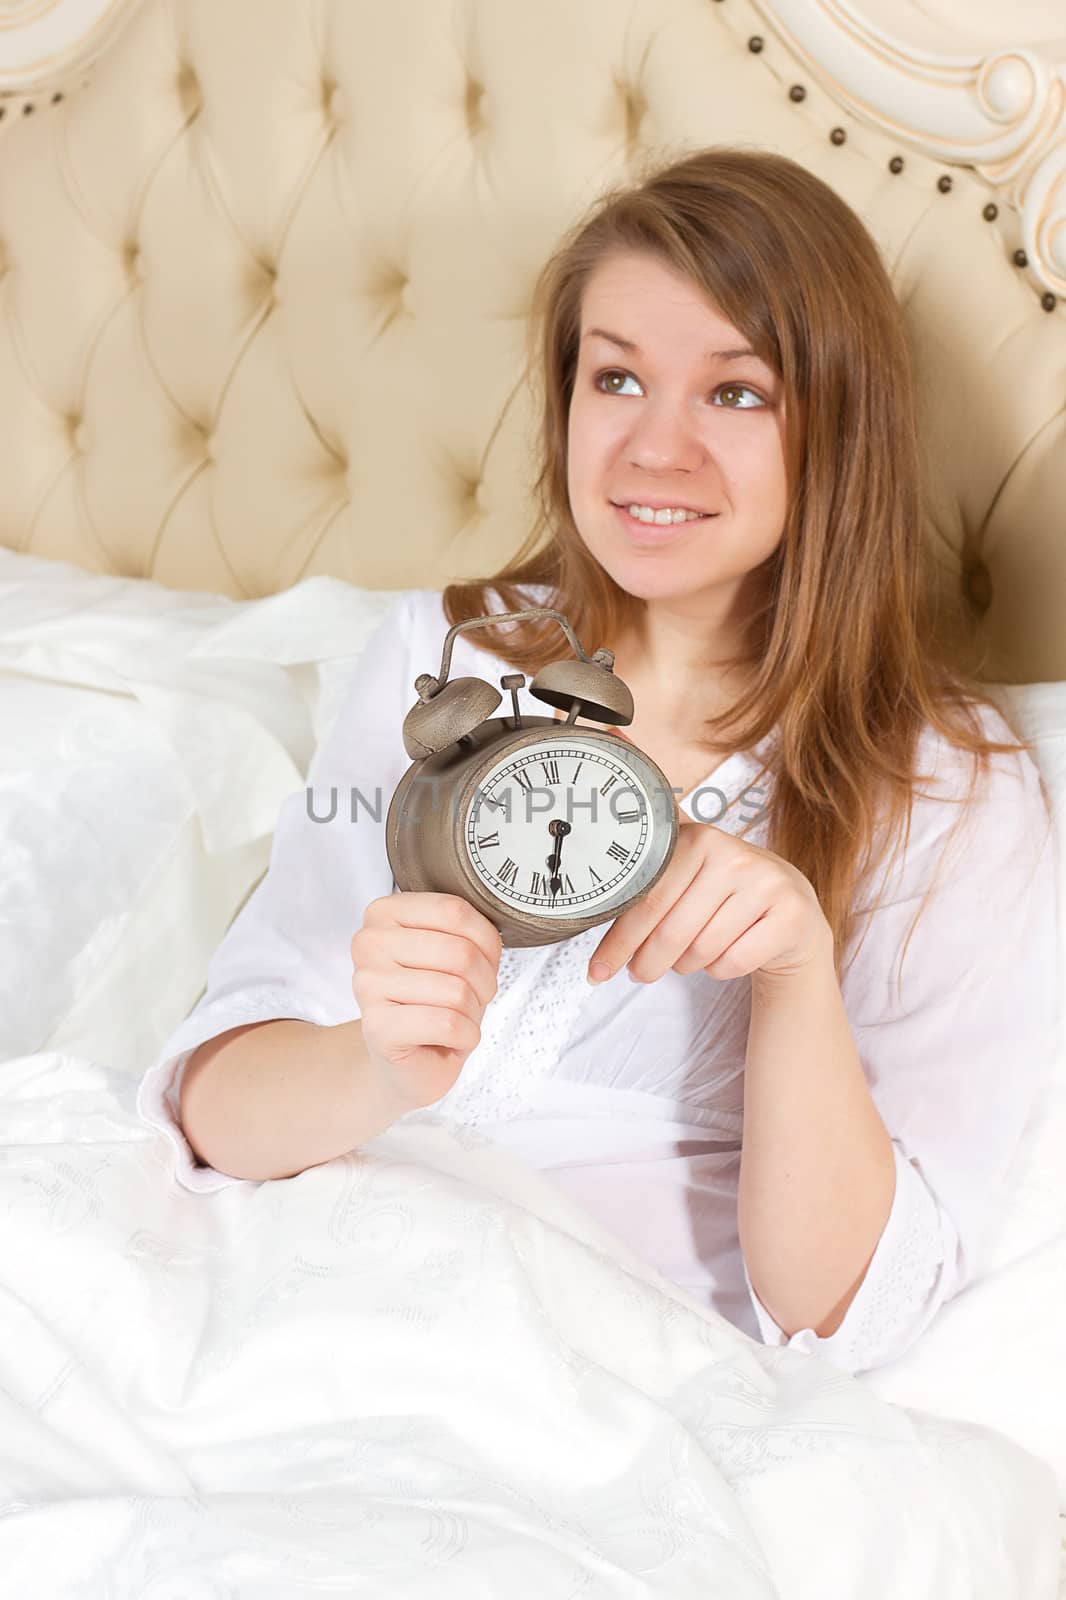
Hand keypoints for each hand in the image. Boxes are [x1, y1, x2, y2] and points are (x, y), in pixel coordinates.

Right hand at [351, 892, 502, 1111]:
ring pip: (457, 990)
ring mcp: (368, 985)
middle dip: (484, 982)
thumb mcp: (453, 952)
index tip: (483, 960)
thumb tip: (495, 930)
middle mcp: (369, 943)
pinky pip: (448, 1024)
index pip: (455, 910)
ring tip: (458, 1018)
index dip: (487, 940)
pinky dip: (466, 1036)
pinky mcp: (377, 1027)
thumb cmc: (434, 1001)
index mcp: (384, 912)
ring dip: (473, 1012)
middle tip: (472, 997)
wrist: (407, 1060)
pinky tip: (451, 1039)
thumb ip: (466, 931)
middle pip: (460, 952)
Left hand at [587, 818, 830, 985]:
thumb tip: (593, 865)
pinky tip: (724, 956)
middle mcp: (734, 855)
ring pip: (702, 949)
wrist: (791, 914)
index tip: (596, 971)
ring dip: (686, 965)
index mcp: (699, 839)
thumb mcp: (691, 874)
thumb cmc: (724, 898)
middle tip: (639, 973)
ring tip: (688, 957)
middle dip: (647, 963)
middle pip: (672, 930)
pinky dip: (719, 970)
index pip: (647, 899)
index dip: (618, 941)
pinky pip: (733, 962)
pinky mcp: (790, 916)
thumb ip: (649, 872)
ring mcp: (767, 884)